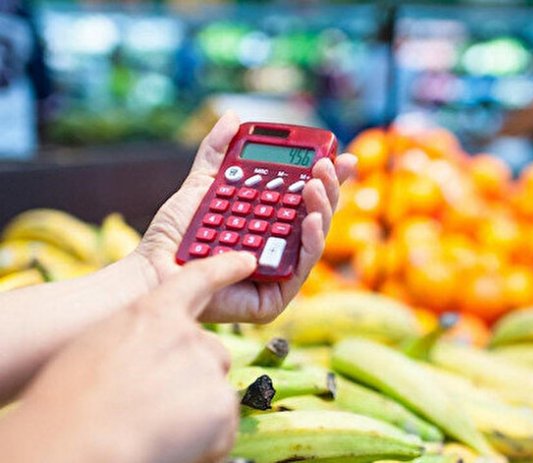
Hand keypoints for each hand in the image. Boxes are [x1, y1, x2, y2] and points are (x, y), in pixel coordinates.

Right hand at [3, 252, 256, 462]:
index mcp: (149, 313)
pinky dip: (204, 446)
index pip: (198, 279)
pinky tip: (171, 448)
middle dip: (193, 380)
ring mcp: (207, 366)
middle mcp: (186, 333)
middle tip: (157, 406)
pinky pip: (223, 429)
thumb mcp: (94, 352)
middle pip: (211, 353)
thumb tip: (146, 361)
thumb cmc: (66, 406)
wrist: (75, 445)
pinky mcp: (221, 404)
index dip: (224, 268)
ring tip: (154, 431)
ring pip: (215, 392)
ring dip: (195, 415)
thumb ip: (133, 344)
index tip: (245, 261)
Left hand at [135, 112, 356, 322]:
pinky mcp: (276, 295)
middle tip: (324, 165)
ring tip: (315, 186)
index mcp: (268, 219)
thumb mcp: (201, 184)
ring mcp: (280, 268)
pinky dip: (311, 241)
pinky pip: (302, 266)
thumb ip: (217, 152)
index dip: (324, 175)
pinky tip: (309, 218)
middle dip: (327, 187)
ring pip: (314, 237)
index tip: (335, 153)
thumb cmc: (175, 235)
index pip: (305, 195)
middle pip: (315, 213)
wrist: (153, 268)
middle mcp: (279, 243)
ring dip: (322, 208)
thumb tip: (233, 117)